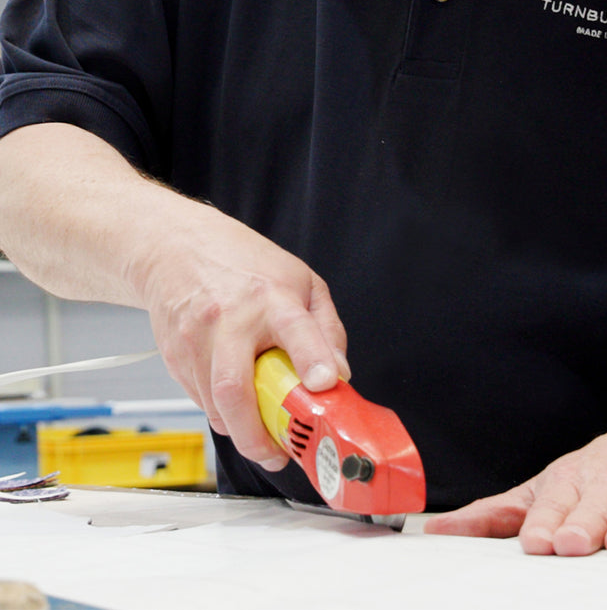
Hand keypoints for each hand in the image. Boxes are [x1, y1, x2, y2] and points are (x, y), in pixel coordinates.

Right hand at [132, 197, 348, 471]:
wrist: (173, 247)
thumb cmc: (241, 263)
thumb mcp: (300, 280)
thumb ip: (326, 328)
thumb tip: (339, 374)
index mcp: (270, 296)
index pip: (295, 329)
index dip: (313, 359)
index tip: (326, 385)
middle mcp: (230, 318)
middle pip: (237, 389)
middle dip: (258, 435)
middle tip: (278, 453)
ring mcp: (196, 338)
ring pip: (215, 404)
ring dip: (241, 431)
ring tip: (262, 435)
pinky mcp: (175, 355)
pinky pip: (200, 399)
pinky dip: (222, 412)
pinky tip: (236, 403)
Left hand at [424, 399, 606, 554]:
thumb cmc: (594, 473)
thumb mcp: (544, 487)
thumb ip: (495, 513)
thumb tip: (437, 532)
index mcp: (570, 483)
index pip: (553, 505)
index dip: (544, 522)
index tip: (536, 541)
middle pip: (593, 507)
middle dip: (581, 524)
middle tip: (570, 543)